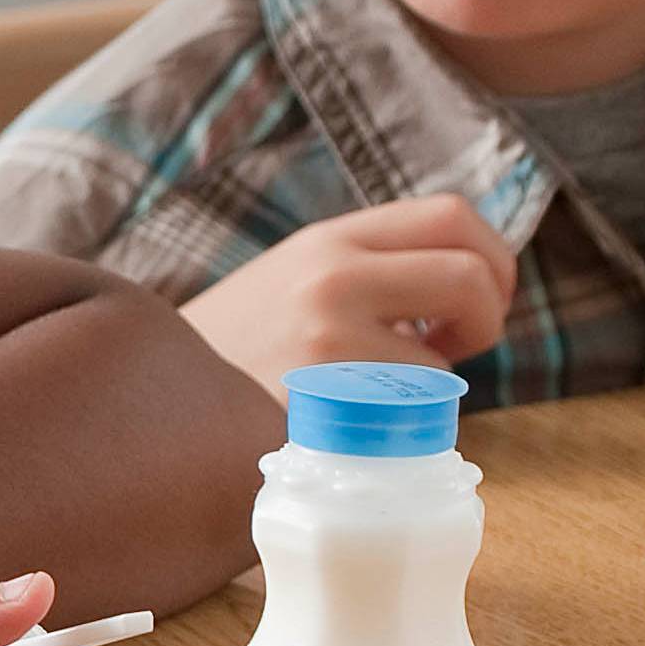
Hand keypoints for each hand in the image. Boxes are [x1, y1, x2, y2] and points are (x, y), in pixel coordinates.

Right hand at [182, 197, 517, 397]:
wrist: (151, 401)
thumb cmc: (241, 351)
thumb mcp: (296, 278)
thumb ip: (371, 266)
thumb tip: (475, 282)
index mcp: (328, 240)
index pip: (452, 215)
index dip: (493, 259)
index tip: (477, 299)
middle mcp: (330, 277)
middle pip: (471, 274)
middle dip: (489, 318)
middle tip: (458, 348)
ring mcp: (328, 342)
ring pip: (443, 362)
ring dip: (428, 388)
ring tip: (374, 396)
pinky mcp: (323, 407)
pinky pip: (404, 420)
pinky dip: (395, 430)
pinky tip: (350, 429)